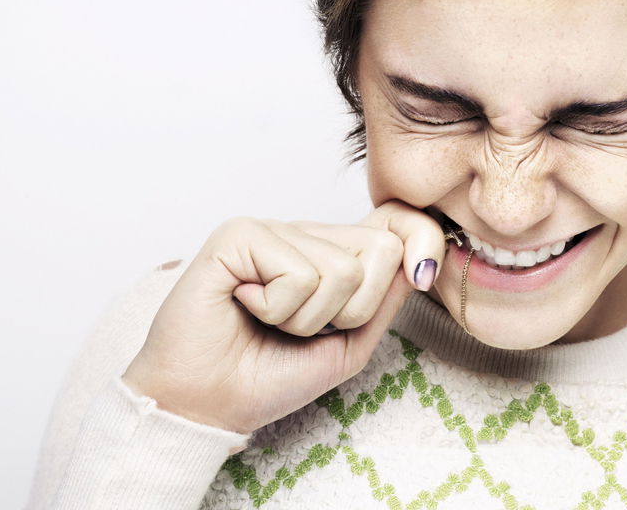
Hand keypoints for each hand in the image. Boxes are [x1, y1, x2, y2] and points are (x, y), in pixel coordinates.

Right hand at [121, 200, 445, 434]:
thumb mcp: (347, 344)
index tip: (423, 272)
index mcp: (330, 252)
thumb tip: (420, 258)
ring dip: (307, 318)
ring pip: (340, 269)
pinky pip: (298, 273)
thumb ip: (383, 300)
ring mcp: (272, 228)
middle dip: (353, 309)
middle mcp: (304, 233)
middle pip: (380, 249)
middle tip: (304, 326)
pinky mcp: (240, 233)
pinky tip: (245, 305)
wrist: (204, 404)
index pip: (395, 222)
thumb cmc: (267, 376)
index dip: (423, 239)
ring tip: (269, 320)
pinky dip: (277, 309)